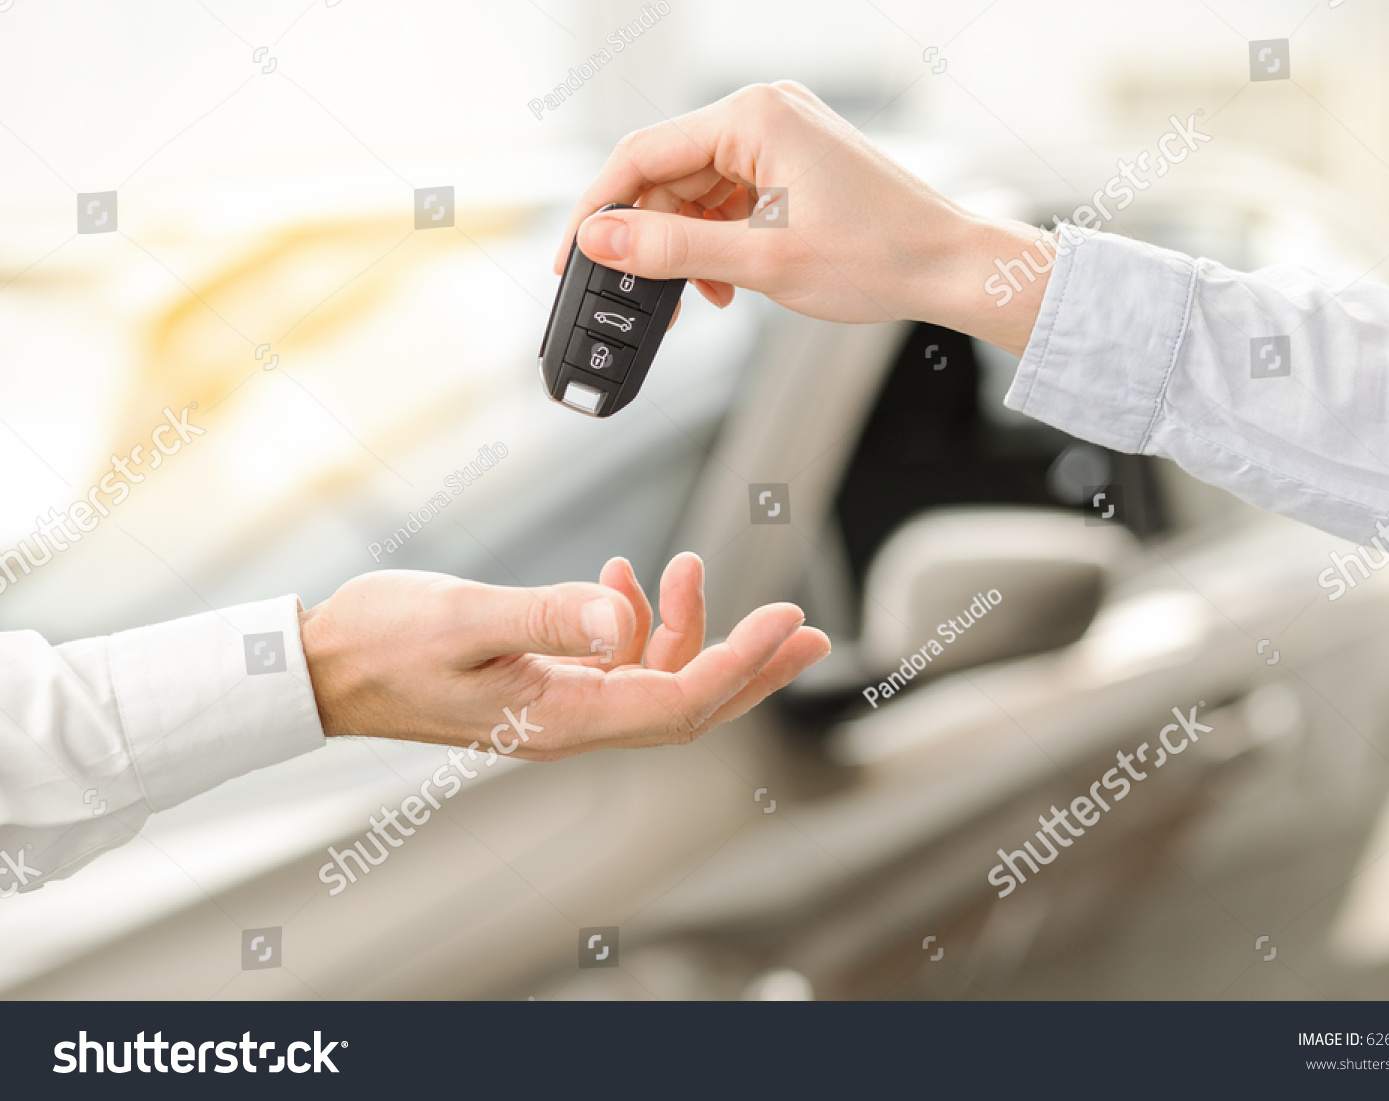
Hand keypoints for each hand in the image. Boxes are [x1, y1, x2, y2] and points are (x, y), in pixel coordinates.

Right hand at [298, 553, 829, 759]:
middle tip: (806, 630)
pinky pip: (611, 662)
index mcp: (561, 717)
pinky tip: (619, 577)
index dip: (742, 664)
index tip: (788, 621)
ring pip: (653, 679)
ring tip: (690, 565)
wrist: (321, 669)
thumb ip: (546, 616)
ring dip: (687, 627)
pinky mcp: (542, 683)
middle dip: (751, 666)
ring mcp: (557, 705)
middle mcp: (570, 722)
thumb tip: (623, 611)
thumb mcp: (463, 619)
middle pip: (687, 703)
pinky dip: (633, 620)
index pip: (679, 703)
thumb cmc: (380, 644)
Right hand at [554, 81, 1051, 354]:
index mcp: (754, 116)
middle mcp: (764, 114)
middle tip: (633, 291)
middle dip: (647, 236)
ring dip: (686, 246)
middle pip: (666, 173)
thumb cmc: (880, 256)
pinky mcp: (794, 165)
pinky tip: (722, 282)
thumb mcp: (761, 261)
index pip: (641, 155)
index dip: (597, 211)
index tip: (572, 259)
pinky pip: (730, 199)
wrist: (952, 269)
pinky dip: (718, 241)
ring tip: (697, 297)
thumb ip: (672, 248)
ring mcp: (781, 137)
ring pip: (697, 191)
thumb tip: (601, 240)